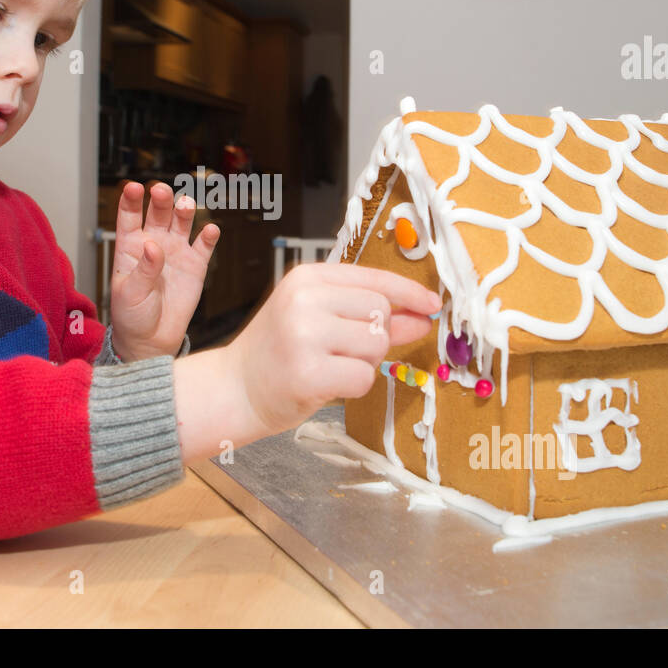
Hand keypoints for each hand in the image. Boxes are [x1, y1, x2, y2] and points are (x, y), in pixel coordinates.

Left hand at [110, 181, 219, 359]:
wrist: (151, 339)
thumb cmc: (132, 315)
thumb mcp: (130, 293)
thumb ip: (143, 269)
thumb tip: (154, 246)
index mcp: (130, 247)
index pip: (130, 217)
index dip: (131, 201)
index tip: (134, 188)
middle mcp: (154, 243)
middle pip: (158, 213)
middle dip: (160, 200)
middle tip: (161, 192)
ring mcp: (176, 252)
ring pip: (181, 223)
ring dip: (184, 211)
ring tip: (185, 205)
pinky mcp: (195, 265)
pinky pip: (204, 246)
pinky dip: (208, 236)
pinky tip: (210, 230)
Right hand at [224, 262, 441, 435]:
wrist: (234, 389)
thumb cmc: (279, 353)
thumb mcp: (320, 321)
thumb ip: (370, 316)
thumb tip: (422, 315)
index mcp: (305, 278)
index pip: (373, 279)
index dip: (408, 292)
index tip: (432, 303)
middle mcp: (304, 300)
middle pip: (380, 311)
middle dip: (375, 335)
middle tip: (342, 350)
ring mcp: (304, 335)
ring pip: (376, 344)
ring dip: (365, 362)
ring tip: (331, 365)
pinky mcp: (308, 373)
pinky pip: (364, 377)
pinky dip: (354, 385)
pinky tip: (326, 383)